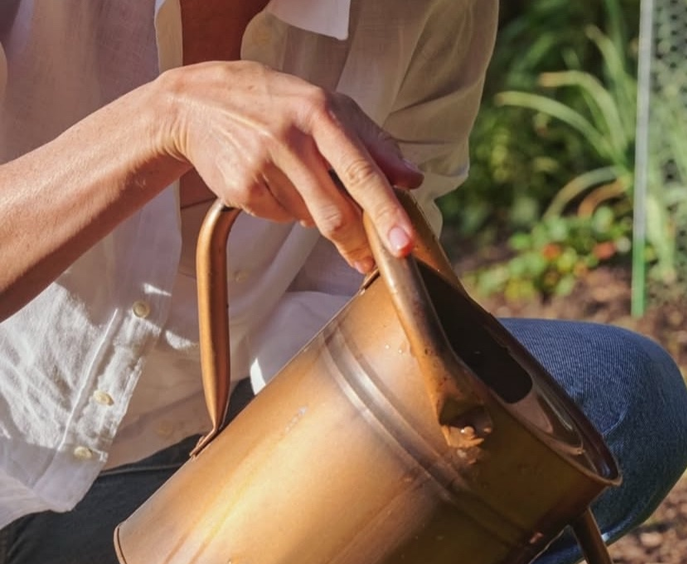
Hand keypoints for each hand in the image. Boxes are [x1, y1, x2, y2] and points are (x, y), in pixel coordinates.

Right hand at [159, 59, 424, 270]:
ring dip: (314, 214)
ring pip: (309, 219)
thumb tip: (412, 177)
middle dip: (357, 242)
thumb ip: (372, 142)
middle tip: (367, 259)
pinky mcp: (242, 188)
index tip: (404, 244)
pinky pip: (281, 218)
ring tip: (296, 180)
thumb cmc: (271, 102)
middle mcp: (290, 137)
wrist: (195, 103)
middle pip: (336, 213)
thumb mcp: (323, 104)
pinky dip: (286, 210)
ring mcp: (263, 164)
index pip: (361, 171)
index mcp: (319, 111)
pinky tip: (271, 181)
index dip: (386, 212)